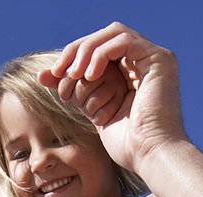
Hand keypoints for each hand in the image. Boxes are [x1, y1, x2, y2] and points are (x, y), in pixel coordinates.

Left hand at [39, 23, 186, 175]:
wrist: (150, 156)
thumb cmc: (128, 145)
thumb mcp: (91, 110)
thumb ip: (72, 89)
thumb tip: (41, 76)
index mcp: (133, 72)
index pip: (99, 49)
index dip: (74, 55)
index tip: (54, 75)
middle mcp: (145, 62)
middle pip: (104, 37)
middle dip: (77, 50)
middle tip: (60, 71)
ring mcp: (154, 59)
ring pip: (113, 33)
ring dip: (87, 50)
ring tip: (75, 74)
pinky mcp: (160, 59)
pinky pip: (124, 41)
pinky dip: (102, 53)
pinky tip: (90, 74)